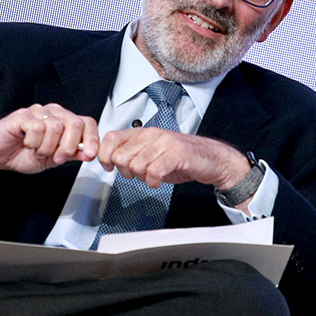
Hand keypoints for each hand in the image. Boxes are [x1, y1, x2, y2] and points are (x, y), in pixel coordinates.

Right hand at [0, 103, 99, 176]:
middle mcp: (52, 113)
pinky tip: (27, 144)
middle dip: (68, 146)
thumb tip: (88, 153)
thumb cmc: (20, 153)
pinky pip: (37, 128)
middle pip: (74, 123)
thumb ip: (69, 155)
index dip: (92, 138)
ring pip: (56, 127)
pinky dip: (34, 142)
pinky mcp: (22, 115)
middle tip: (56, 158)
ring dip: (47, 147)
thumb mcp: (50, 159)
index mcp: (62, 121)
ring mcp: (37, 112)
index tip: (91, 154)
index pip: (86, 122)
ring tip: (37, 152)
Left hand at [96, 128, 252, 192]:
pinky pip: (153, 172)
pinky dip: (153, 182)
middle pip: (121, 155)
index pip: (112, 138)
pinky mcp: (177, 154)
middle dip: (125, 171)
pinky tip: (158, 182)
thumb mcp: (152, 154)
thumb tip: (110, 160)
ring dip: (141, 177)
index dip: (105, 155)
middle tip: (137, 175)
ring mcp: (165, 143)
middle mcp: (153, 135)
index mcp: (144, 133)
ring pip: (136, 165)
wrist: (210, 159)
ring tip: (152, 176)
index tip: (108, 167)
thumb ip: (132, 154)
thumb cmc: (181, 158)